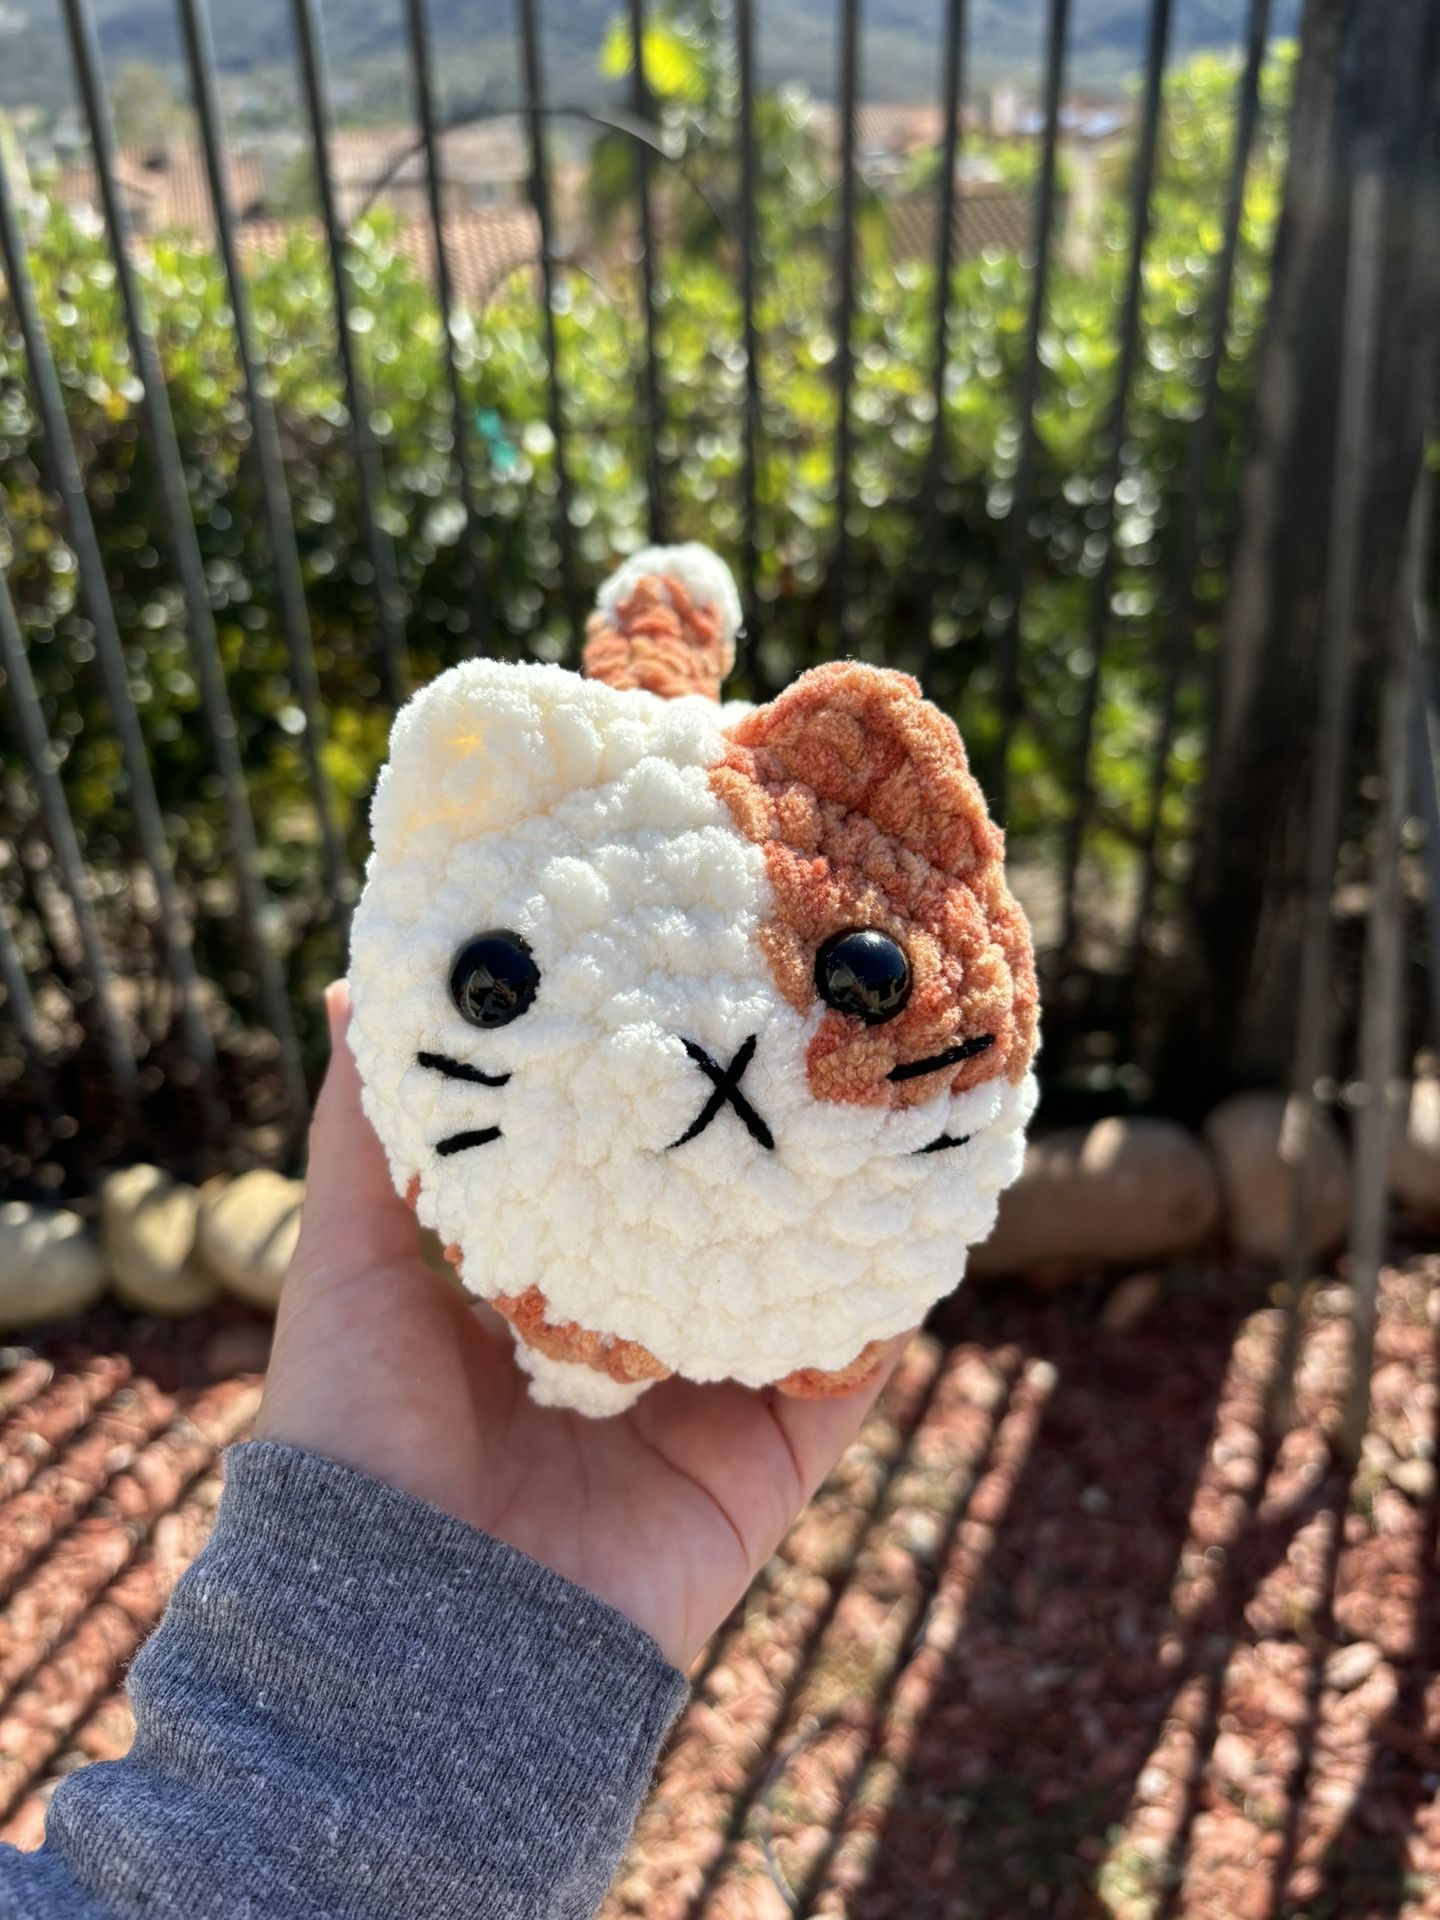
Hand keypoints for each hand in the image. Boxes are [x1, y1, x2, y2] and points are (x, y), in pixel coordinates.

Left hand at [257, 983, 902, 1668]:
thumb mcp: (347, 1267)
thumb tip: (350, 990)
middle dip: (751, 1150)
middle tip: (798, 1035)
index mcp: (532, 1309)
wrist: (412, 1635)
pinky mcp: (760, 1469)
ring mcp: (698, 1412)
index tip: (675, 1007)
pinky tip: (910, 1222)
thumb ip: (364, 1140)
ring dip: (835, 1214)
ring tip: (881, 1102)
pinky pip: (841, 1378)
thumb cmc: (361, 1442)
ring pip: (790, 1293)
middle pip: (710, 1232)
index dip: (641, 1107)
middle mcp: (624, 1356)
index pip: (605, 1187)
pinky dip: (879, 1308)